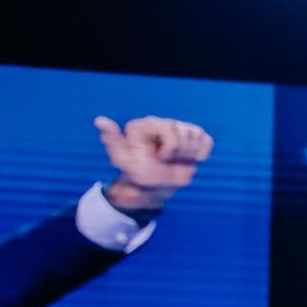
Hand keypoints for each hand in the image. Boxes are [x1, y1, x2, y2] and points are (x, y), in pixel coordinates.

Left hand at [96, 116, 213, 212]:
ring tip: (176, 160)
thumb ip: (112, 139)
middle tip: (168, 161)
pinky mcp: (194, 138)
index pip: (171, 130)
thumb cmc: (137, 172)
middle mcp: (163, 123)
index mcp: (146, 125)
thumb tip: (99, 120)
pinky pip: (207, 140)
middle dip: (180, 153)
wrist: (154, 185)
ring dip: (190, 155)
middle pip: (185, 134)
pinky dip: (201, 153)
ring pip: (197, 136)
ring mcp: (180, 129)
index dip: (171, 149)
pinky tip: (189, 158)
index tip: (160, 159)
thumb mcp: (122, 159)